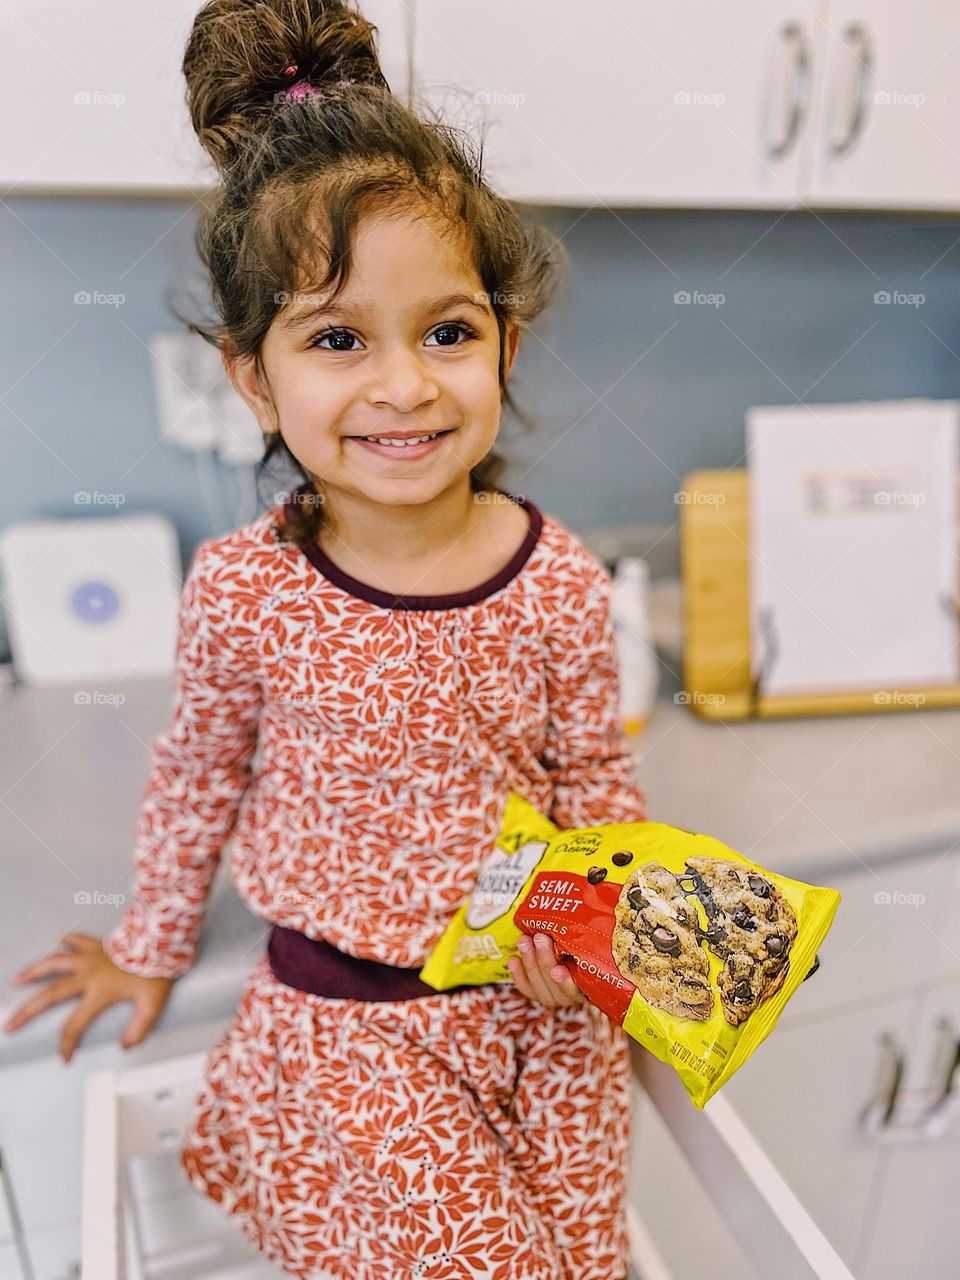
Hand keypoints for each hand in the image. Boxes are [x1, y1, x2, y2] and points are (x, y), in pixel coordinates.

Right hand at [3, 932, 174, 1062]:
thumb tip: (125, 1046)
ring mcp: (90, 957)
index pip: (74, 1025)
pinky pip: (78, 939)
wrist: (162, 939)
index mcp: (100, 993)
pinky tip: (59, 937)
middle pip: (50, 996)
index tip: (64, 1057)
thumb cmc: (157, 970)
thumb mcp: (152, 1004)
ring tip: (16, 979)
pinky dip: (68, 939)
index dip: (67, 1044)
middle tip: (10, 1024)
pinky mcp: (98, 944)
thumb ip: (138, 1029)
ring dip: (34, 971)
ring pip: (54, 963)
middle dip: (27, 1012)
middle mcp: (88, 975)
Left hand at [507, 931, 586, 1008]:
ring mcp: (554, 996)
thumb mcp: (590, 939)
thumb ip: (589, 934)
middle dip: (544, 961)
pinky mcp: (538, 993)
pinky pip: (526, 987)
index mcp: (589, 985)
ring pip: (538, 986)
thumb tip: (603, 908)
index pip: (578, 990)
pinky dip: (518, 974)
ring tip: (524, 941)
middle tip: (540, 938)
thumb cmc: (586, 941)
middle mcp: (572, 996)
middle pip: (554, 986)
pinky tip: (513, 960)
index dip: (566, 982)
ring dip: (530, 962)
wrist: (571, 951)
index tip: (557, 970)